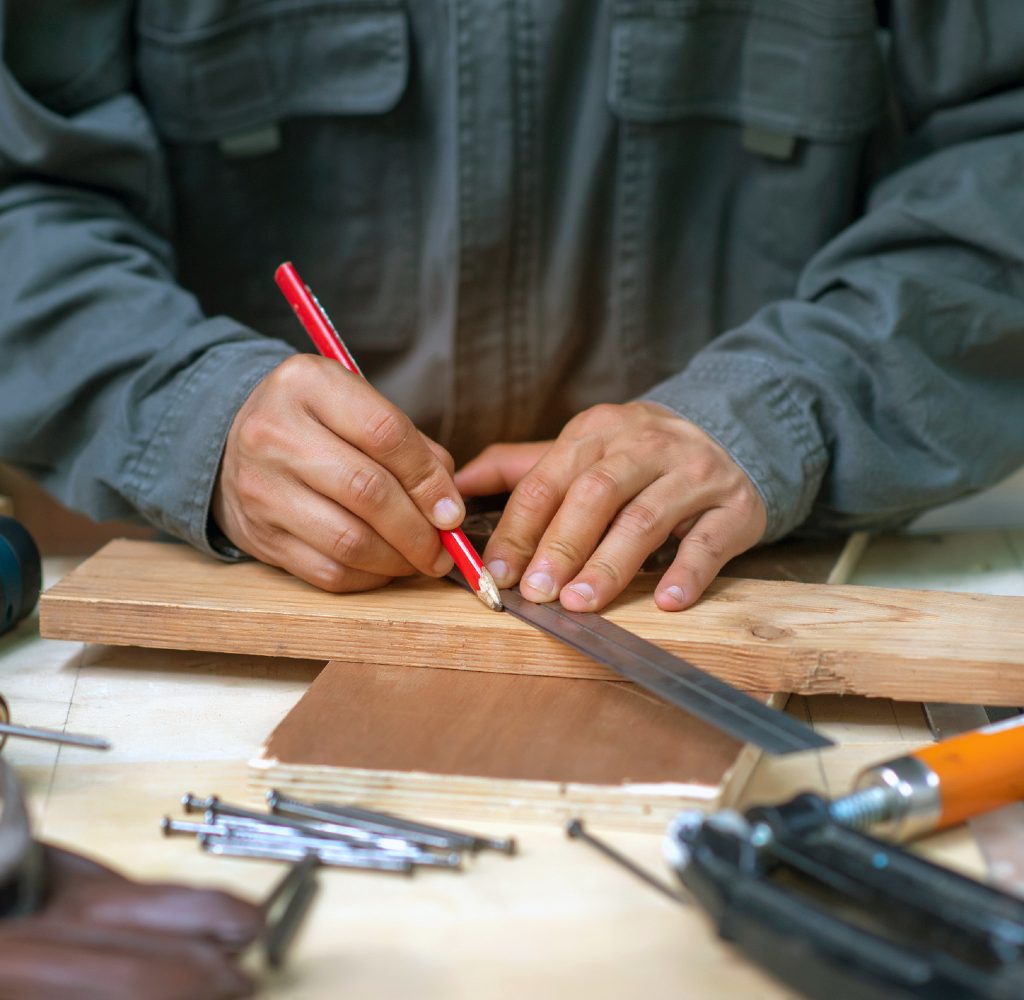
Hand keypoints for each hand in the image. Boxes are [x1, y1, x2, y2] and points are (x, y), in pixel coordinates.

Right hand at [212, 354, 462, 591]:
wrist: (232, 444)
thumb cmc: (314, 424)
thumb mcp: (354, 406)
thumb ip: (408, 445)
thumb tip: (447, 503)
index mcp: (306, 384)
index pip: (386, 434)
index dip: (429, 479)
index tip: (452, 510)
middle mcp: (274, 432)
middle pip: (368, 491)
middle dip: (419, 529)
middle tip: (444, 546)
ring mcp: (261, 487)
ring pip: (349, 541)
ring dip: (399, 560)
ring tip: (421, 560)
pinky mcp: (258, 535)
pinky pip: (328, 571)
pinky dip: (369, 577)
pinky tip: (384, 567)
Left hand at [454, 402, 766, 611]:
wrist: (735, 433)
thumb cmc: (640, 455)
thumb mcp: (584, 447)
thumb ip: (522, 467)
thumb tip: (457, 484)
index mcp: (597, 431)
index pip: (548, 479)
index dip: (519, 527)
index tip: (497, 570)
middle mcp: (645, 445)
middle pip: (595, 495)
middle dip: (561, 546)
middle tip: (537, 592)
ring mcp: (694, 474)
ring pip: (646, 518)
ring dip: (610, 564)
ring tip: (582, 602)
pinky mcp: (734, 506)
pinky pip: (709, 541)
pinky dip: (687, 572)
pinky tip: (666, 600)